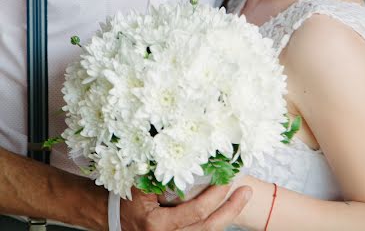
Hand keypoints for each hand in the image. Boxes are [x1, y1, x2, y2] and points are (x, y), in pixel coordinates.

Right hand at [120, 184, 251, 230]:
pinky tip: (226, 208)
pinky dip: (215, 222)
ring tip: (242, 197)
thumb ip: (158, 172)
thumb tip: (177, 146)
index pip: (195, 212)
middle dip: (231, 210)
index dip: (214, 196)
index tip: (227, 178)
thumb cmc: (126, 197)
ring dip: (227, 216)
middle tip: (246, 191)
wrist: (114, 219)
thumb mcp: (138, 183)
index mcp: (158, 224)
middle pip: (208, 229)